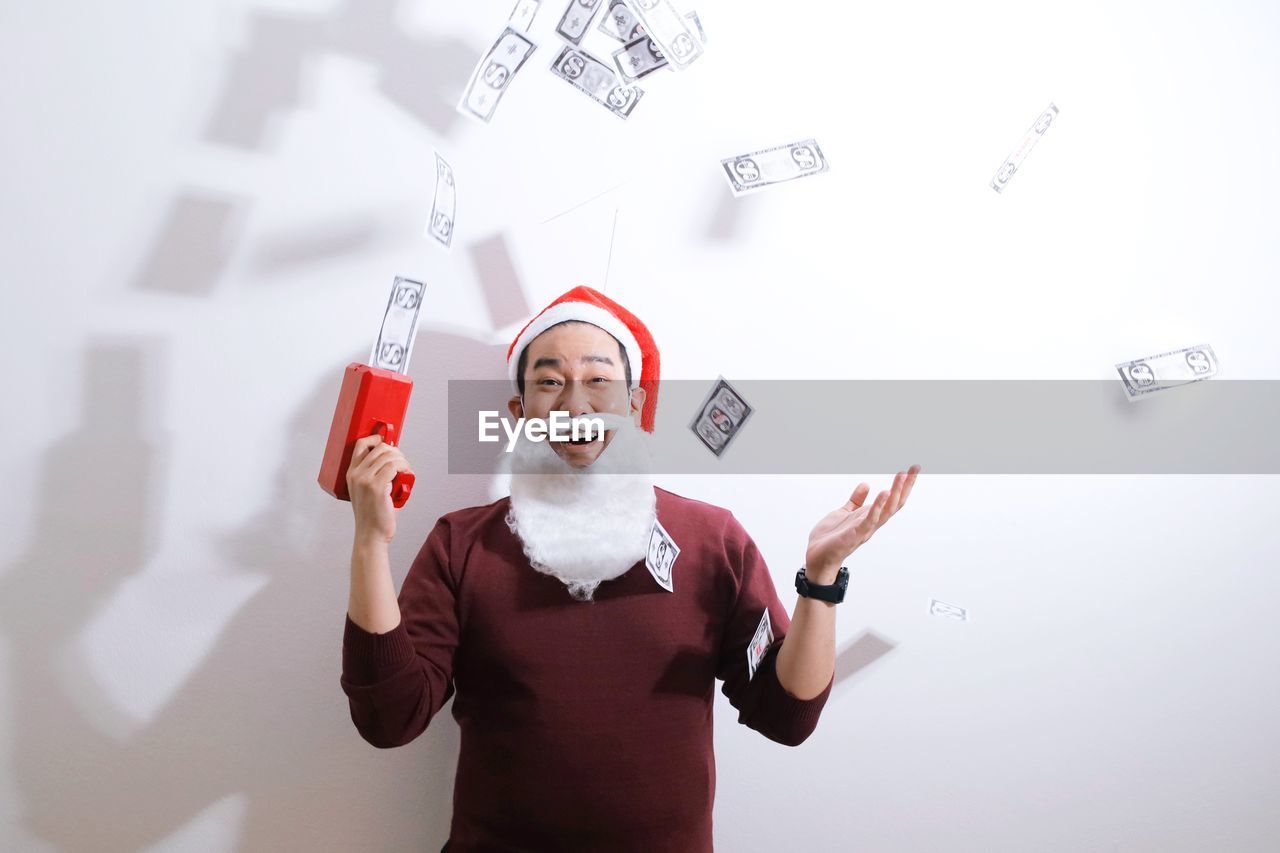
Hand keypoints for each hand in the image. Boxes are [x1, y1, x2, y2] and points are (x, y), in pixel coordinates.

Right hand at [346, 434, 413, 543]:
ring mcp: (365, 480)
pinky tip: (406, 474)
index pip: (360, 445)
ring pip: (389, 456)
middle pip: (379, 448)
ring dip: (402, 460)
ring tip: (406, 470)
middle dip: (395, 451)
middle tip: (402, 462)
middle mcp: (356, 474)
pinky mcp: (377, 487)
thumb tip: (392, 459)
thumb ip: (375, 474)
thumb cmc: (373, 514)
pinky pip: (395, 466)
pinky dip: (404, 467)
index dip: (375, 439)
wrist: (371, 534)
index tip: (387, 441)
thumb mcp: (367, 490)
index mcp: (351, 474)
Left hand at [805, 465, 919, 578]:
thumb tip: (866, 484)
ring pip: (887, 510)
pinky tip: (884, 492)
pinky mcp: (856, 534)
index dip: (902, 485)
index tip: (912, 469)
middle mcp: (872, 523)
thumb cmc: (831, 537)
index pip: (892, 500)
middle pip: (895, 503)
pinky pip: (870, 519)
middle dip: (905, 486)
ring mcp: (865, 529)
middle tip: (914, 468)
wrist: (817, 555)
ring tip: (902, 475)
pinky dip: (879, 506)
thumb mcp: (844, 512)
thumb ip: (856, 500)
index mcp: (870, 517)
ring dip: (896, 492)